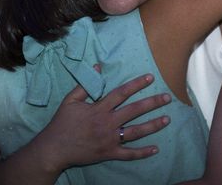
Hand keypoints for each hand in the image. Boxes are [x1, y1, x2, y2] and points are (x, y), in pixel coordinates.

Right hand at [32, 73, 170, 170]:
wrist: (54, 149)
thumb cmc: (62, 124)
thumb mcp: (70, 101)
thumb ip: (85, 85)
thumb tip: (97, 67)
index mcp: (99, 108)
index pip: (122, 93)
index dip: (136, 84)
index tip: (150, 78)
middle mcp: (108, 123)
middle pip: (134, 110)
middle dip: (152, 103)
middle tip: (167, 98)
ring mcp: (109, 139)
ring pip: (136, 131)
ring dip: (153, 125)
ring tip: (167, 119)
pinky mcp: (109, 153)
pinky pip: (128, 153)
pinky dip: (142, 152)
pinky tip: (156, 148)